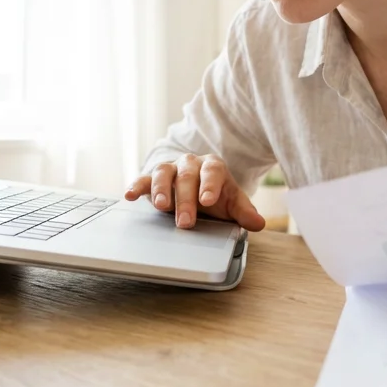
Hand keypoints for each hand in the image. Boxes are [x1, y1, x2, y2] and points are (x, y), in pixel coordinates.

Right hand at [124, 153, 265, 231]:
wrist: (197, 189)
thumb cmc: (216, 196)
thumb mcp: (231, 203)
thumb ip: (243, 212)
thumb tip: (258, 223)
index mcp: (212, 166)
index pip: (212, 171)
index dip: (209, 185)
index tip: (208, 201)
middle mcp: (190, 164)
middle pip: (187, 177)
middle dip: (186, 199)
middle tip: (186, 222)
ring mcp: (171, 169)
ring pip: (164, 174)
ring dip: (161, 190)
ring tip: (161, 207)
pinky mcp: (152, 178)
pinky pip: (143, 180)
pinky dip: (136, 186)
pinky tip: (129, 196)